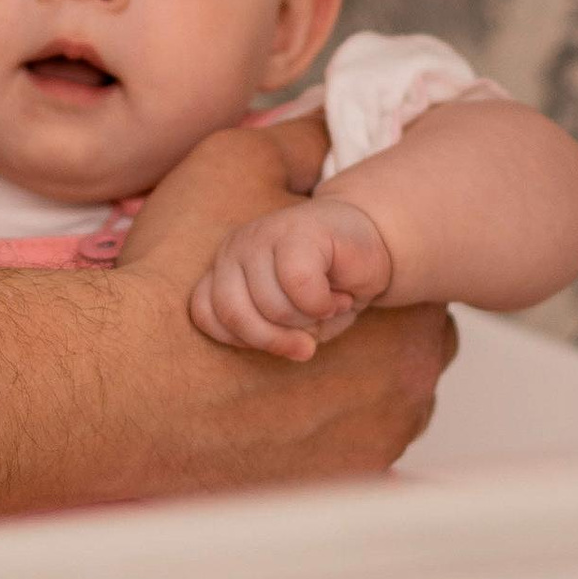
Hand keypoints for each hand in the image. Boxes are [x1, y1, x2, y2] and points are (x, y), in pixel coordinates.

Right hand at [114, 116, 451, 483]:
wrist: (121, 381)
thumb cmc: (177, 276)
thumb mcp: (241, 164)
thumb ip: (305, 142)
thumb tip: (335, 123)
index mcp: (408, 311)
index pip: (423, 294)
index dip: (371, 280)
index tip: (329, 281)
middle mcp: (410, 390)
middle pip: (408, 358)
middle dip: (367, 340)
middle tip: (301, 322)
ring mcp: (375, 451)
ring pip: (378, 412)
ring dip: (345, 393)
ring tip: (279, 371)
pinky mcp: (329, 494)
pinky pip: (344, 461)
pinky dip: (317, 442)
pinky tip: (271, 419)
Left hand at [189, 193, 394, 357]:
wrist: (371, 243)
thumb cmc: (327, 288)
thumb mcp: (296, 323)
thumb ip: (278, 337)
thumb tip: (296, 348)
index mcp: (224, 270)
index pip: (206, 314)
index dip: (243, 340)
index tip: (279, 341)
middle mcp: (235, 249)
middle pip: (233, 313)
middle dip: (274, 340)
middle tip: (307, 341)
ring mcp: (263, 235)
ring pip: (270, 303)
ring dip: (308, 318)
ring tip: (326, 305)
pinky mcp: (296, 230)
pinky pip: (298, 284)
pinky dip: (322, 304)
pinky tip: (338, 296)